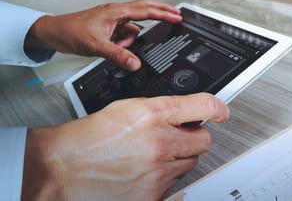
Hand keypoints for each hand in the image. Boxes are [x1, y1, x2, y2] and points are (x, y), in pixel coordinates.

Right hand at [22, 93, 229, 200]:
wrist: (63, 169)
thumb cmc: (90, 137)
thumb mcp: (128, 108)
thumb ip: (162, 109)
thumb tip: (185, 113)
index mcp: (153, 114)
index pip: (203, 107)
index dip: (218, 108)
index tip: (221, 112)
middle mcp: (160, 142)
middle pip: (204, 140)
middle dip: (194, 137)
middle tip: (179, 136)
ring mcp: (158, 171)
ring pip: (190, 163)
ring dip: (179, 158)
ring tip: (153, 155)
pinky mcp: (153, 194)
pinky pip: (174, 184)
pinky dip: (165, 177)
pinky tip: (145, 171)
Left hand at [25, 0, 181, 71]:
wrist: (53, 32)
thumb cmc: (70, 31)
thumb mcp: (96, 46)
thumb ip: (118, 55)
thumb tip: (135, 63)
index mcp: (116, 12)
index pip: (146, 11)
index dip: (163, 13)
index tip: (177, 16)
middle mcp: (116, 12)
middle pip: (145, 10)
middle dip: (160, 13)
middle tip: (177, 16)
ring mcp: (112, 19)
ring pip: (133, 27)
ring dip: (131, 39)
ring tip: (118, 49)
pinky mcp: (108, 26)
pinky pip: (124, 33)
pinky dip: (124, 42)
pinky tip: (114, 48)